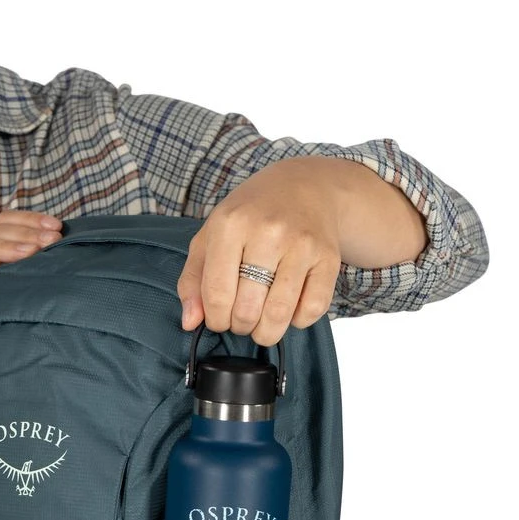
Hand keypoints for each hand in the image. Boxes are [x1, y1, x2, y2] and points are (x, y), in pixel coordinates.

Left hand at [177, 157, 343, 346]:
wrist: (303, 187)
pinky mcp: (328, 258)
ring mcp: (302, 244)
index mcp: (231, 225)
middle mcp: (268, 232)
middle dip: (239, 326)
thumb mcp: (209, 237)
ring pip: (279, 315)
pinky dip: (298, 321)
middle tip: (240, 318)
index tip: (218, 319)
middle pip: (247, 310)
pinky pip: (312, 309)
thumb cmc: (249, 216)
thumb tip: (190, 322)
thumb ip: (192, 280)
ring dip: (266, 331)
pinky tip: (288, 308)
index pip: (217, 295)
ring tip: (260, 323)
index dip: (215, 320)